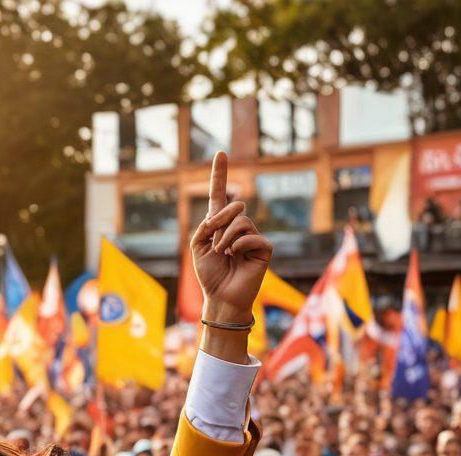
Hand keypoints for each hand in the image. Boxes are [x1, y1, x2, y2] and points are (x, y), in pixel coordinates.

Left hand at [191, 152, 272, 323]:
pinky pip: (252, 236)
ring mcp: (252, 237)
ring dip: (226, 238)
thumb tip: (221, 216)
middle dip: (220, 221)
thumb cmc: (209, 275)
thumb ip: (204, 226)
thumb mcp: (197, 248)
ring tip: (223, 254)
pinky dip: (239, 246)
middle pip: (235, 206)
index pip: (220, 195)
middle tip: (214, 243)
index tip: (220, 152)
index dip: (220, 175)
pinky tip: (235, 258)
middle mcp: (238, 227)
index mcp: (220, 225)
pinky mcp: (264, 249)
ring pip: (242, 221)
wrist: (221, 297)